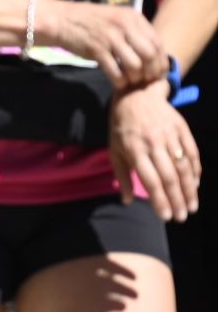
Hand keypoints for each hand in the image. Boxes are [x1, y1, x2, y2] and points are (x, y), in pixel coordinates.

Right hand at [41, 1, 166, 89]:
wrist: (62, 19)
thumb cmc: (91, 21)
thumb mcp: (117, 18)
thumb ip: (135, 31)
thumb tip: (151, 51)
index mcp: (134, 18)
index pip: (157, 42)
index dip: (161, 61)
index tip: (158, 72)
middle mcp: (125, 26)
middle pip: (149, 54)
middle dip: (151, 72)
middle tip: (147, 80)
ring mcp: (110, 38)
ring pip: (134, 64)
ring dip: (135, 78)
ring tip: (131, 82)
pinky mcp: (96, 50)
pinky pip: (115, 70)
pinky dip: (119, 80)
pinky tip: (118, 83)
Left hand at [109, 83, 200, 221]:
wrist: (136, 94)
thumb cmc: (121, 128)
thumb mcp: (114, 150)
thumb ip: (121, 176)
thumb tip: (126, 201)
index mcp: (134, 150)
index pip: (150, 180)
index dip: (159, 200)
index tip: (165, 216)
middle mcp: (153, 143)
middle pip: (169, 177)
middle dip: (177, 199)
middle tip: (181, 217)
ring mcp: (169, 135)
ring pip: (183, 166)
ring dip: (190, 189)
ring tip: (191, 206)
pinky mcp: (181, 128)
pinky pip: (192, 152)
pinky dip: (196, 170)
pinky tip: (196, 185)